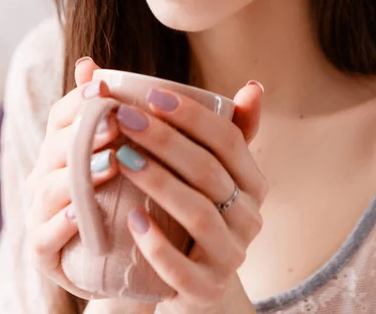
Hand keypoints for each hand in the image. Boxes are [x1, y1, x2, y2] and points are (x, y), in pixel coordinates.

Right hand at [24, 57, 121, 299]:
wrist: (111, 260)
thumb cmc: (113, 199)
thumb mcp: (112, 155)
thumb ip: (103, 113)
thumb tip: (89, 62)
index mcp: (59, 152)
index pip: (61, 118)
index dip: (79, 102)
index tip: (105, 88)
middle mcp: (44, 178)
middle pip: (56, 149)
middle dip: (85, 134)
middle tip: (116, 122)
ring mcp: (38, 214)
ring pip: (51, 190)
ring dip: (80, 176)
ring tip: (111, 165)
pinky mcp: (41, 252)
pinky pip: (45, 237)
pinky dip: (62, 225)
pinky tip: (82, 214)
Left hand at [113, 81, 267, 312]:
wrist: (188, 278)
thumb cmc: (191, 212)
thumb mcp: (208, 174)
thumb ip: (219, 131)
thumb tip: (254, 85)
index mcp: (253, 183)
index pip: (230, 139)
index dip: (192, 114)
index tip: (151, 94)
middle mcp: (250, 218)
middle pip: (209, 171)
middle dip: (164, 139)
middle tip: (122, 117)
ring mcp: (230, 256)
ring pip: (199, 214)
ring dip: (159, 182)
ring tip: (121, 157)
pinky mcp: (206, 290)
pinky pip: (183, 270)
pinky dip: (157, 244)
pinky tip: (131, 219)